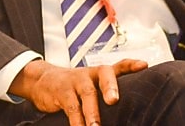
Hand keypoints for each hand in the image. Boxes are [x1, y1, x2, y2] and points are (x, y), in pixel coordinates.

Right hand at [9, 57, 147, 125]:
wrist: (42, 80)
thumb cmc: (73, 86)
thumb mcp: (90, 85)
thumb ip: (107, 94)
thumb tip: (129, 113)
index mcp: (99, 73)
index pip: (118, 66)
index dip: (130, 65)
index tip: (143, 65)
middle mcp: (89, 74)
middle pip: (103, 75)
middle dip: (110, 86)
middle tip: (114, 100)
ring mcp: (75, 82)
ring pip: (87, 94)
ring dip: (92, 112)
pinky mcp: (62, 92)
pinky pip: (71, 108)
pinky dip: (77, 122)